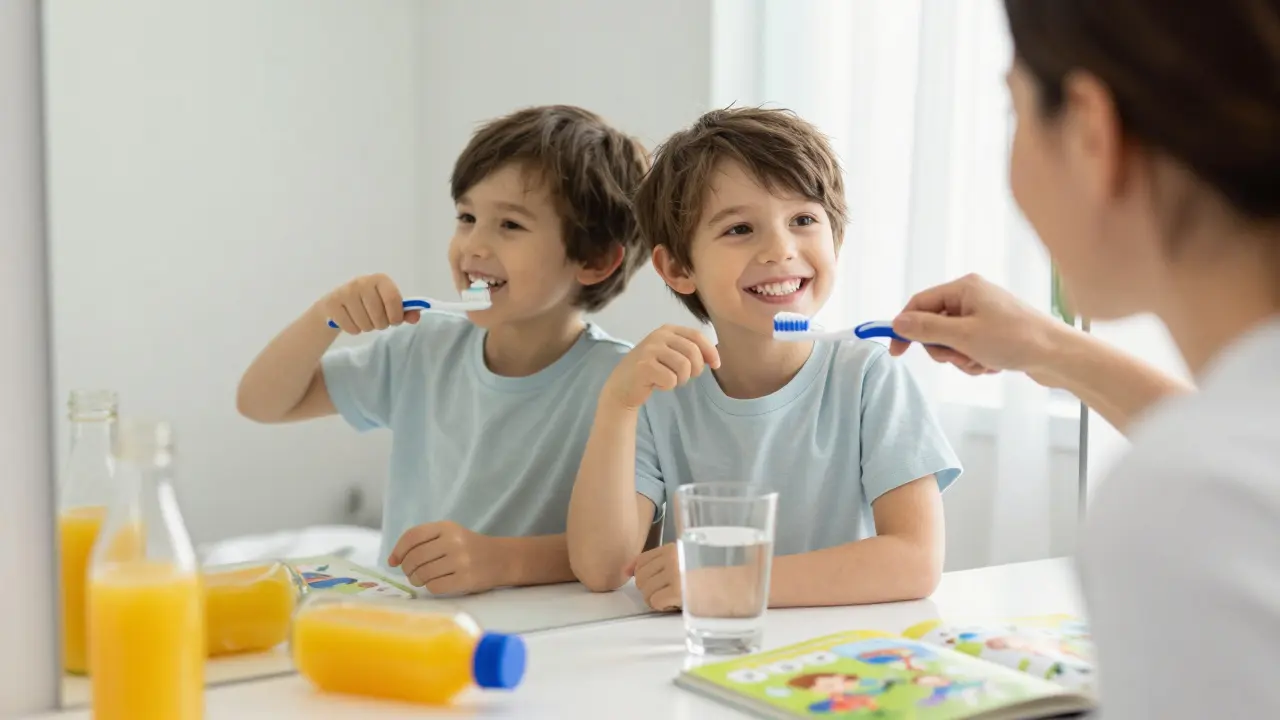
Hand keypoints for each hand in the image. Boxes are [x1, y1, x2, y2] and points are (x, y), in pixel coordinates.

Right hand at [318, 273, 420, 334]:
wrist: (337, 303)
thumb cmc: (369, 303)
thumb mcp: (388, 305)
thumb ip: (405, 311)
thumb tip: (415, 317)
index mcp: (380, 279)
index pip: (393, 301)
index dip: (396, 316)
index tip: (394, 321)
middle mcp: (362, 282)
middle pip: (379, 317)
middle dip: (380, 324)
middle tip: (375, 319)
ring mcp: (346, 291)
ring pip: (365, 325)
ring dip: (367, 327)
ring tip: (363, 318)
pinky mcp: (333, 303)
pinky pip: (351, 328)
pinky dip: (354, 330)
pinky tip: (351, 320)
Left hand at [388, 521, 503, 594]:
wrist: (502, 559)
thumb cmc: (469, 548)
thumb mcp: (450, 534)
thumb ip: (424, 542)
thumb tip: (393, 560)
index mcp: (447, 527)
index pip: (412, 536)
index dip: (398, 550)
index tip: (393, 561)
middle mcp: (453, 541)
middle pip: (415, 557)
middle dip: (407, 569)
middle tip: (411, 573)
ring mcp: (460, 561)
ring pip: (423, 574)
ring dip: (417, 580)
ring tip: (422, 579)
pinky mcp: (466, 579)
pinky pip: (435, 586)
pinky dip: (430, 587)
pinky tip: (436, 583)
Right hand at [603, 325, 719, 410]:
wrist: (622, 385)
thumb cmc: (652, 370)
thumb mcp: (671, 354)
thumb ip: (690, 351)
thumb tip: (715, 358)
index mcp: (668, 330)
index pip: (697, 336)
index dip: (711, 352)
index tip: (716, 365)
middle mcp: (659, 336)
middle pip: (693, 352)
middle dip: (695, 370)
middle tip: (684, 377)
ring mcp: (650, 349)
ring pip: (684, 367)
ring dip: (681, 379)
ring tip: (670, 380)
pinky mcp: (644, 366)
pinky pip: (671, 379)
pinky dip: (667, 386)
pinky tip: (656, 384)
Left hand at [630, 543, 766, 616]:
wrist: (737, 586)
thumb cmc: (711, 576)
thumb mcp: (684, 561)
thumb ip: (658, 562)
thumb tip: (626, 569)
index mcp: (672, 548)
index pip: (641, 561)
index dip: (643, 576)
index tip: (655, 583)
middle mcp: (671, 558)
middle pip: (640, 579)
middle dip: (650, 590)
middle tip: (668, 593)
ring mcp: (674, 573)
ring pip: (645, 592)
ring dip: (656, 600)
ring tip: (674, 598)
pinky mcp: (678, 590)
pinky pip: (654, 602)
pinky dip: (663, 607)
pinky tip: (677, 604)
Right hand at [889, 273, 1065, 377]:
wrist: (1059, 355)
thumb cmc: (1015, 340)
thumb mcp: (963, 336)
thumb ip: (926, 329)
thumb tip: (897, 322)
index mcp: (964, 288)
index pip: (919, 304)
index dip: (905, 327)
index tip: (897, 352)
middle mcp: (973, 296)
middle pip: (934, 324)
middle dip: (943, 348)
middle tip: (959, 357)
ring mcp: (984, 314)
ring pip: (951, 341)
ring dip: (961, 358)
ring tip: (982, 362)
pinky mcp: (994, 331)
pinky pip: (969, 347)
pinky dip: (975, 360)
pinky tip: (993, 364)